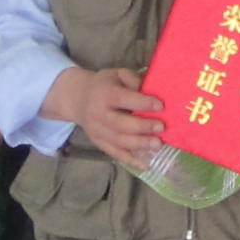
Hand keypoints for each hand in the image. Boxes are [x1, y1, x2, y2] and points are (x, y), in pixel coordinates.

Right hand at [49, 64, 164, 158]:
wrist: (78, 98)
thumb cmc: (104, 85)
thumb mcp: (117, 74)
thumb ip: (133, 80)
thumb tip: (152, 91)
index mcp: (104, 94)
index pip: (124, 99)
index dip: (142, 103)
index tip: (160, 105)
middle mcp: (99, 114)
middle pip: (121, 124)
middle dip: (142, 127)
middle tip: (161, 127)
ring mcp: (98, 131)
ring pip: (119, 141)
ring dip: (140, 144)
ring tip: (158, 145)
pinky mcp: (99, 142)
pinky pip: (115, 153)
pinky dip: (131, 161)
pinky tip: (146, 165)